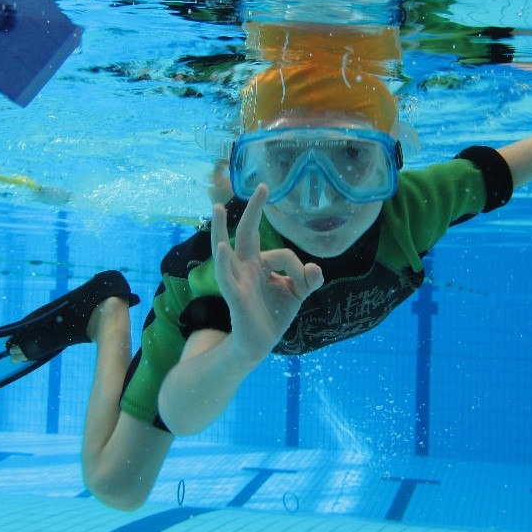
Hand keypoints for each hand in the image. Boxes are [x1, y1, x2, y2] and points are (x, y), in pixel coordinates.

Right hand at [211, 184, 323, 365]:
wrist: (258, 345)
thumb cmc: (273, 315)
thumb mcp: (296, 294)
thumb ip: (309, 280)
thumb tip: (316, 269)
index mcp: (260, 264)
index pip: (282, 254)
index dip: (298, 268)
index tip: (306, 284)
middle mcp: (245, 267)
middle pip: (247, 232)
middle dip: (255, 209)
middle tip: (263, 186)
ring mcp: (237, 280)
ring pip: (225, 250)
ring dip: (220, 229)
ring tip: (215, 209)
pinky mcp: (235, 298)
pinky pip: (226, 278)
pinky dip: (224, 262)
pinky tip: (222, 248)